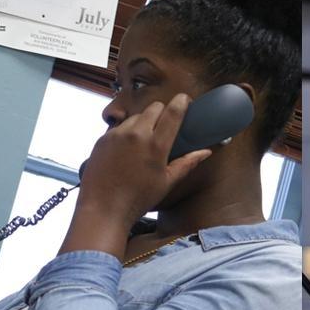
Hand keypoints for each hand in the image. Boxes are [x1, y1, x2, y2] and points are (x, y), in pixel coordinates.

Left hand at [79, 94, 213, 223]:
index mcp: (156, 145)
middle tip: (164, 126)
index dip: (181, 102)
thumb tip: (206, 151)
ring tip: (144, 142)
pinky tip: (127, 150)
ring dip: (143, 123)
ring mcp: (116, 135)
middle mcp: (136, 134)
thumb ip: (187, 163)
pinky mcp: (102, 139)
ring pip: (136, 116)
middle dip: (162, 112)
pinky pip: (119, 128)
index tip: (184, 100)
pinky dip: (126, 133)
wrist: (103, 209)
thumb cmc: (137, 199)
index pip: (173, 111)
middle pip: (154, 107)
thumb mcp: (167, 182)